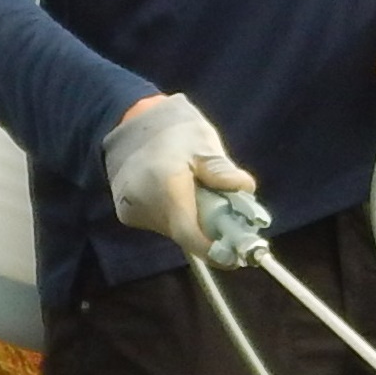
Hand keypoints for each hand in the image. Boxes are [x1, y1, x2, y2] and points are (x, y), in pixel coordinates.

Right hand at [106, 94, 257, 249]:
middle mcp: (145, 207)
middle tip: (230, 215)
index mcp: (166, 189)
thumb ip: (221, 170)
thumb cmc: (172, 130)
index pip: (190, 235)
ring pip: (175, 230)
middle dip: (210, 230)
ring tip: (202, 195)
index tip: (236, 252)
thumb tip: (247, 189)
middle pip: (185, 234)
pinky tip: (180, 195)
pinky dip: (178, 216)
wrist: (131, 122)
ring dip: (194, 221)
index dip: (215, 249)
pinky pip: (162, 223)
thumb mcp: (202, 143)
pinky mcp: (128, 215)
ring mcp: (133, 213)